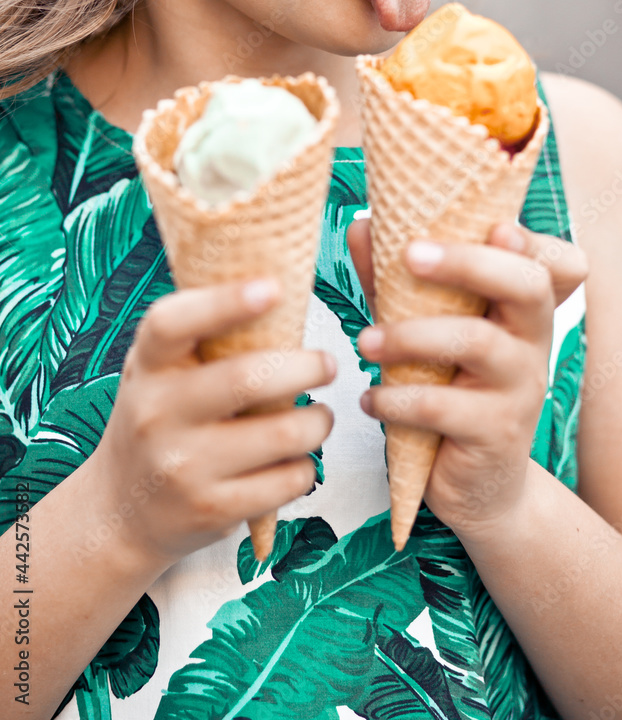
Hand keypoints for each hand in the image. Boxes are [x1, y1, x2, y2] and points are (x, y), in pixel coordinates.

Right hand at [86, 279, 335, 569]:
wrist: (122, 510)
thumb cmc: (161, 419)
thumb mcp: (160, 372)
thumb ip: (202, 336)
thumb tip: (277, 282)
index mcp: (148, 367)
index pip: (172, 323)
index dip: (224, 302)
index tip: (272, 288)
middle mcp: (157, 414)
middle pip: (247, 378)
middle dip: (306, 367)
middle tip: (327, 364)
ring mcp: (184, 466)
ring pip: (283, 434)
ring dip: (318, 421)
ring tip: (319, 416)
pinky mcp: (213, 509)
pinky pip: (288, 479)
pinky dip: (306, 466)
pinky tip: (296, 458)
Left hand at [348, 219, 586, 541]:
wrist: (476, 483)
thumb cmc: (448, 389)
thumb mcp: (425, 330)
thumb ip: (396, 281)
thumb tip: (360, 227)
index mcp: (521, 310)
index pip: (551, 263)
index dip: (532, 241)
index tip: (496, 226)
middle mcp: (532, 342)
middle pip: (525, 286)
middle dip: (468, 262)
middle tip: (409, 255)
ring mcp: (520, 389)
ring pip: (478, 343)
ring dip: (411, 336)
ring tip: (364, 342)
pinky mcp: (496, 434)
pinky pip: (445, 407)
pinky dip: (397, 400)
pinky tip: (370, 401)